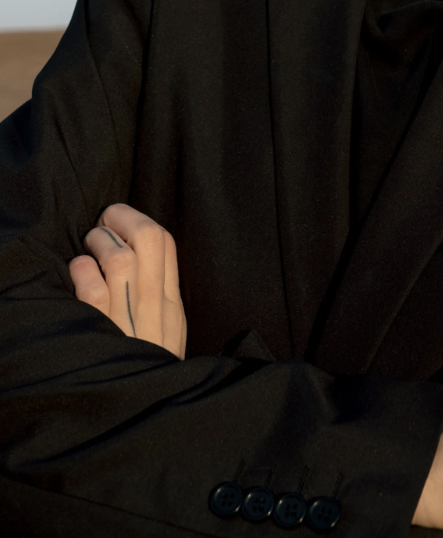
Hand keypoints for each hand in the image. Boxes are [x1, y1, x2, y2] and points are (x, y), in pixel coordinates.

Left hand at [69, 203, 186, 358]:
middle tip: (105, 222)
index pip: (165, 242)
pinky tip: (78, 273)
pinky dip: (81, 271)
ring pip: (117, 257)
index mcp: (172, 304)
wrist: (147, 416)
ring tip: (89, 247)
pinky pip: (91, 286)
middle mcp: (154, 306)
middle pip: (147, 238)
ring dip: (98, 242)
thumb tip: (135, 255)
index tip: (122, 221)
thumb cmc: (151, 373)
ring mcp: (128, 319)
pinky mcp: (102, 334)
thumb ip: (158, 297)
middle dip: (121, 218)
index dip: (140, 220)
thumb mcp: (167, 334)